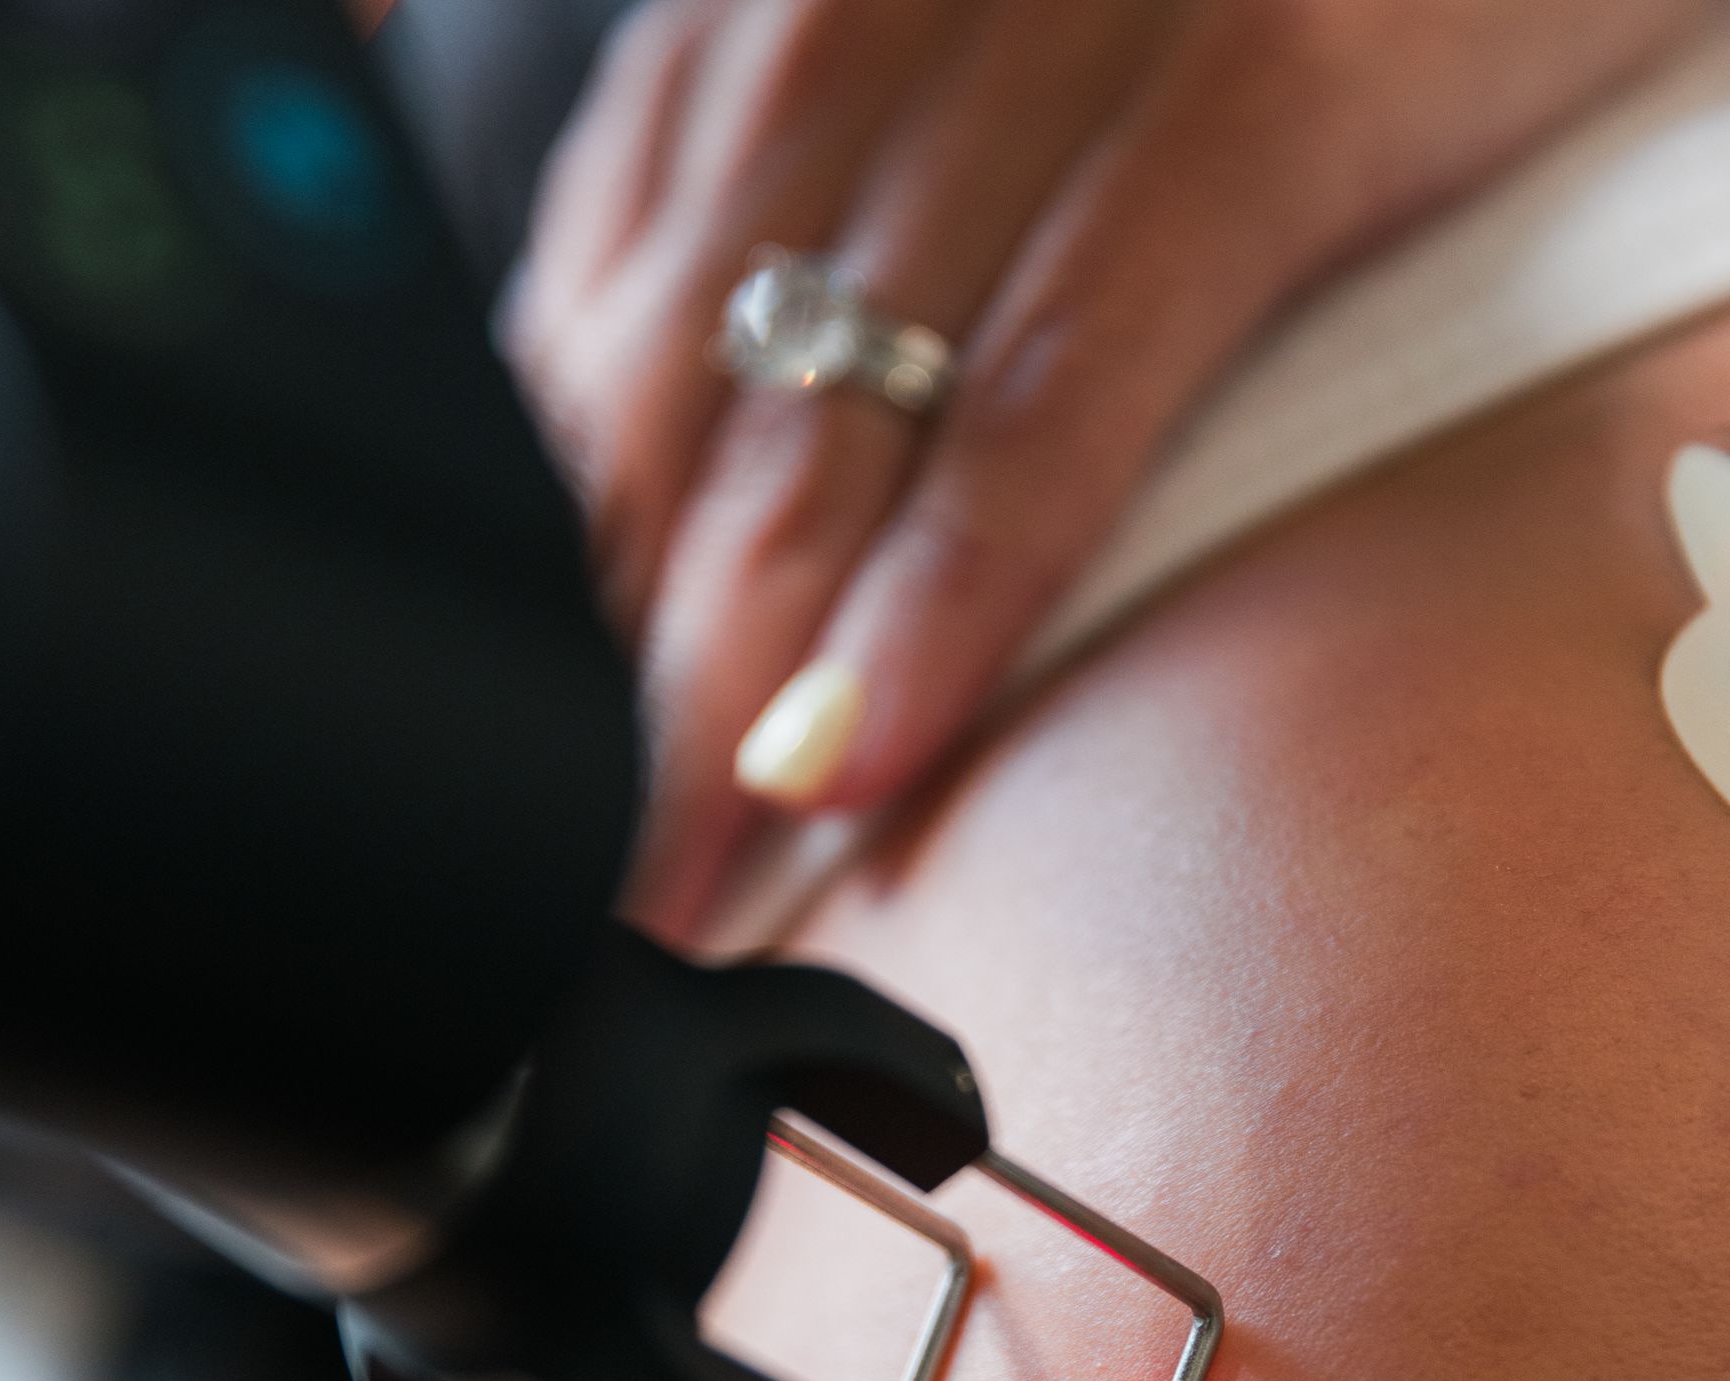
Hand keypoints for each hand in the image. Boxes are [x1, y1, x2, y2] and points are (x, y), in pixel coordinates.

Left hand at [509, 0, 1705, 933]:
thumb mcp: (978, 100)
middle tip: (580, 884)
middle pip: (674, 399)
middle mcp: (881, 1)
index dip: (546, 588)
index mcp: (788, 16)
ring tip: (678, 876)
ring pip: (824, 403)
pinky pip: (1057, 379)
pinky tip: (865, 746)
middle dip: (611, 678)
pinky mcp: (1265, 79)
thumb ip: (813, 257)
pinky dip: (950, 582)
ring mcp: (1064, 27)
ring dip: (729, 675)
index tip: (523, 772)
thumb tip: (695, 529)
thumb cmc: (1256, 0)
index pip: (590, 343)